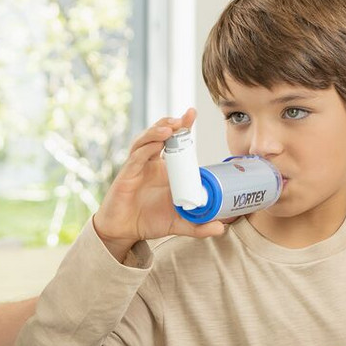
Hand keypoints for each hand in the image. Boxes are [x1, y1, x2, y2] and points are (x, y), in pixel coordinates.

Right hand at [93, 109, 225, 261]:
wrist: (124, 232)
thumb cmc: (149, 221)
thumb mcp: (179, 223)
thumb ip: (199, 225)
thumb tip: (221, 228)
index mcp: (165, 168)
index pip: (174, 142)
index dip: (182, 126)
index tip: (191, 113)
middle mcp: (150, 162)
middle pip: (159, 134)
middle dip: (171, 123)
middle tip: (184, 117)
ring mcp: (137, 166)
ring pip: (145, 141)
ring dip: (157, 131)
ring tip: (171, 127)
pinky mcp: (127, 174)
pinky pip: (136, 157)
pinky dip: (145, 148)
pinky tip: (155, 143)